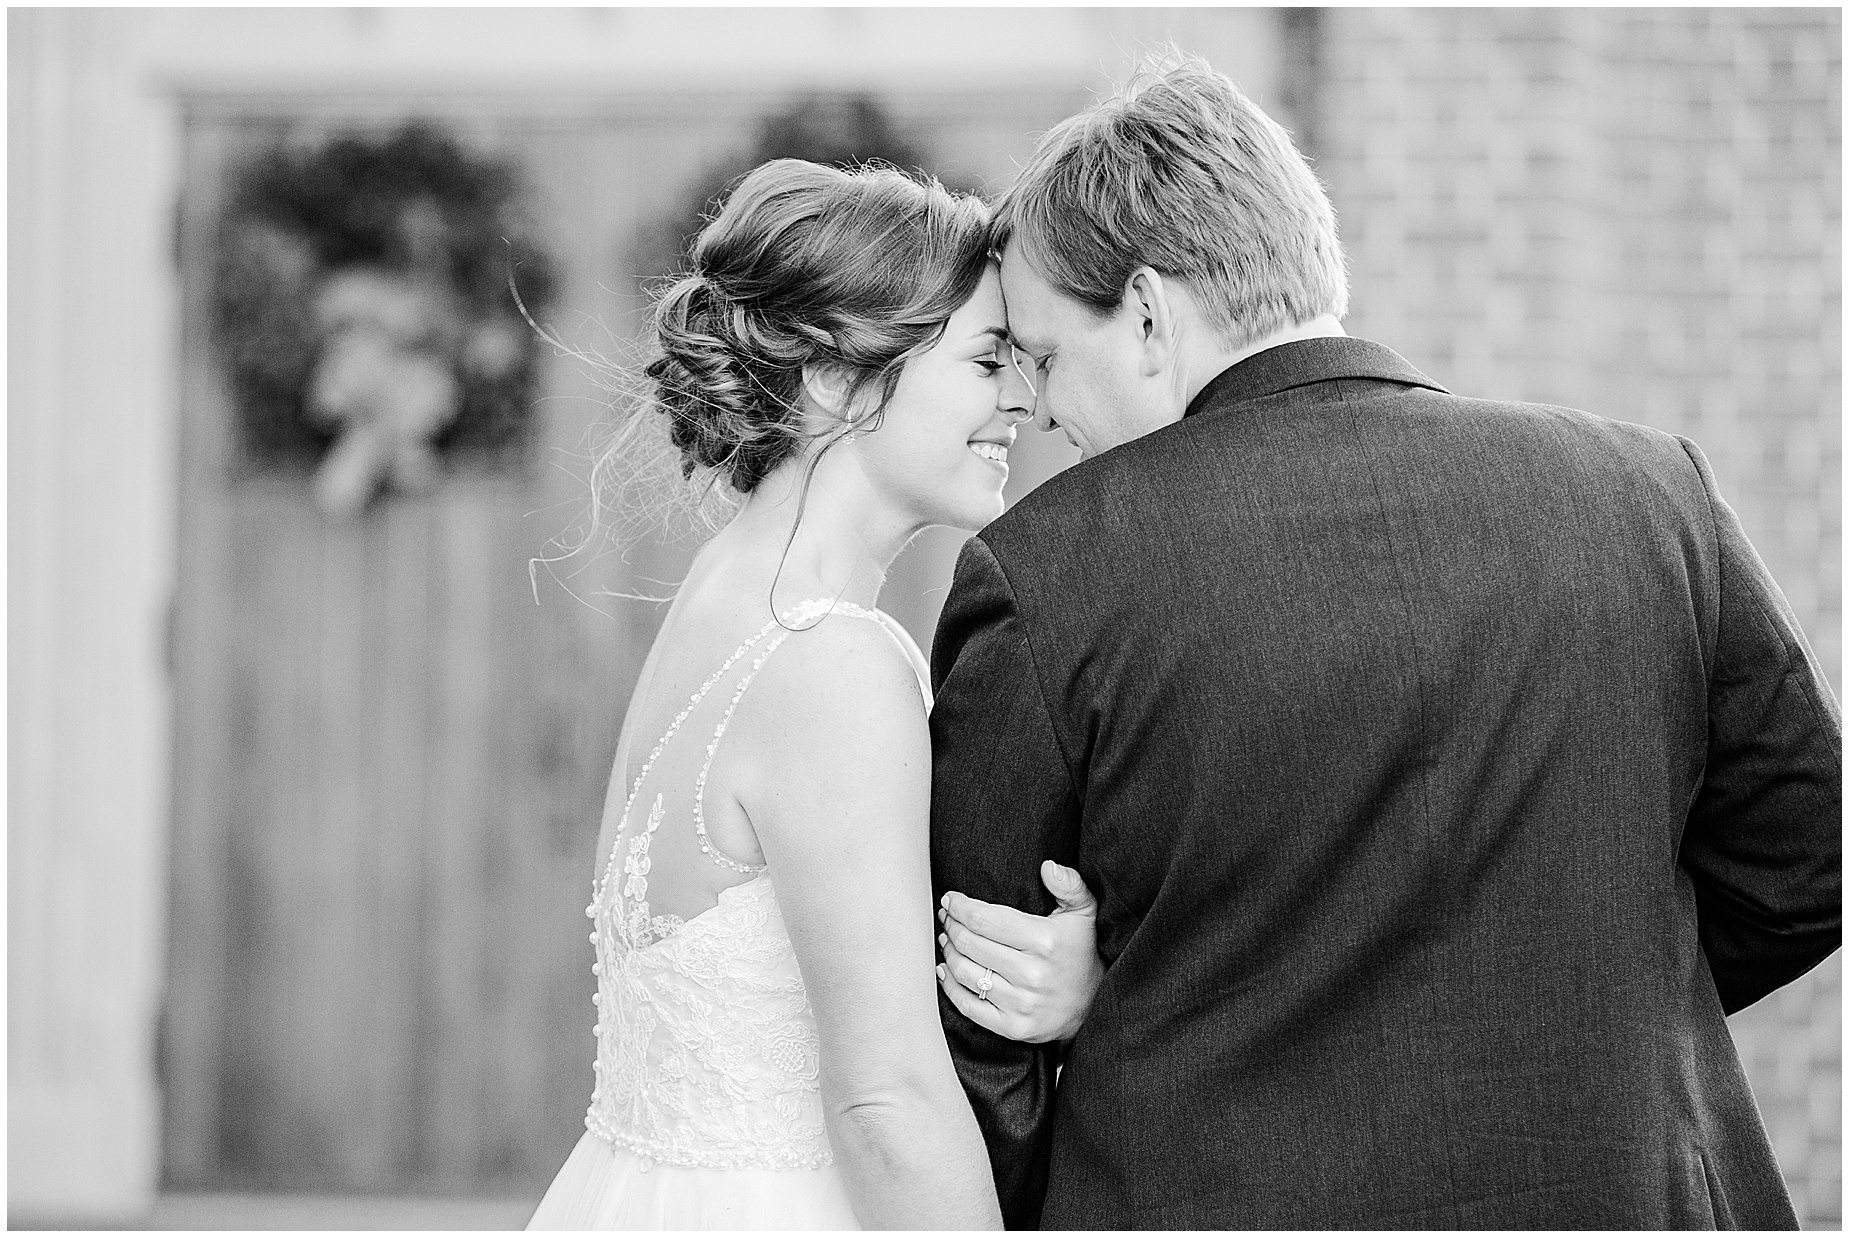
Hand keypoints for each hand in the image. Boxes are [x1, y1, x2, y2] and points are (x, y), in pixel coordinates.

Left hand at [936, 860, 1104, 1043]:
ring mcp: (1022, 1004)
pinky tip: (945, 970)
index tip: (951, 899)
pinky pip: (968, 1005)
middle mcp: (1032, 974)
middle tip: (946, 917)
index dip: (960, 907)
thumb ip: (1070, 885)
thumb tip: (1048, 866)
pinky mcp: (1013, 1027)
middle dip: (951, 925)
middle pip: (970, 943)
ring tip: (946, 938)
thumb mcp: (1084, 913)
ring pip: (965, 972)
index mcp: (1045, 941)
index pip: (984, 919)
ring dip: (948, 951)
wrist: (1095, 1005)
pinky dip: (949, 987)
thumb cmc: (1081, 952)